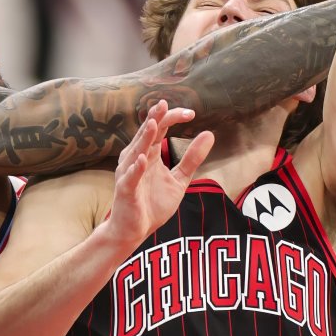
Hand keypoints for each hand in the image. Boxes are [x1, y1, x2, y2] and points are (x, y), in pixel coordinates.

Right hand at [105, 100, 213, 251]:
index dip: (172, 118)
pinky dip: (135, 169)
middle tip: (165, 104)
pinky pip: (130, 178)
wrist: (134, 230)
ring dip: (144, 138)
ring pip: (136, 151)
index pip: (159, 128)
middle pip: (146, 134)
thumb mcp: (179, 179)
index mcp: (149, 154)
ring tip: (153, 123)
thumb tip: (210, 134)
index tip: (191, 113)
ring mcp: (128, 174)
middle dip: (156, 119)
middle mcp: (136, 159)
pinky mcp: (125, 191)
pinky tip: (142, 159)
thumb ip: (192, 158)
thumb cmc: (152, 204)